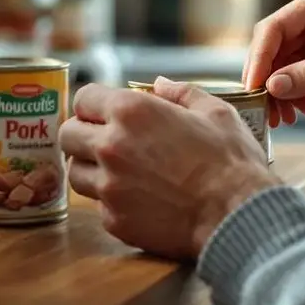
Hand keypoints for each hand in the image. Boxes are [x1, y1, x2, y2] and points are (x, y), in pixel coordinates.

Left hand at [59, 78, 279, 260]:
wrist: (237, 216)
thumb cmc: (231, 161)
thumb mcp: (215, 112)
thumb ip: (180, 93)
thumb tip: (158, 84)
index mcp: (131, 112)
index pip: (83, 98)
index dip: (94, 104)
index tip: (104, 113)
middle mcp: (110, 147)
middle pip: (67, 134)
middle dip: (81, 134)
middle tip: (103, 140)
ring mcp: (108, 187)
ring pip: (75, 173)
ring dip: (90, 168)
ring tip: (117, 171)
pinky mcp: (114, 220)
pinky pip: (98, 205)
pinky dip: (112, 201)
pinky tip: (137, 199)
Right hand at [243, 0, 304, 125]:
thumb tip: (274, 85)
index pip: (276, 26)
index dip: (260, 57)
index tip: (253, 85)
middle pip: (272, 48)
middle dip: (267, 80)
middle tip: (265, 109)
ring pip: (279, 67)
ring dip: (277, 93)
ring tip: (283, 117)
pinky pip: (292, 79)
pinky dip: (290, 97)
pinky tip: (300, 110)